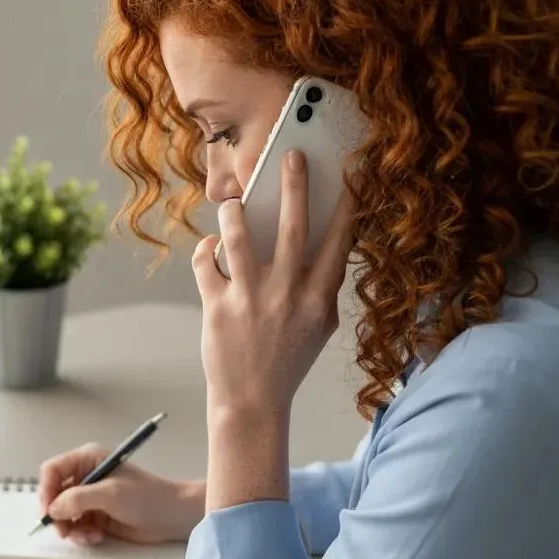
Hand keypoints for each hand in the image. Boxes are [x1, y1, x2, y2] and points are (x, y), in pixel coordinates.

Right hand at [38, 443, 204, 544]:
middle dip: (57, 514)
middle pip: (54, 494)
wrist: (171, 517)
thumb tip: (53, 508)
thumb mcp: (110, 494)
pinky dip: (80, 534)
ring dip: (70, 528)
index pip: (53, 470)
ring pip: (62, 514)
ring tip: (88, 535)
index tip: (48, 511)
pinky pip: (75, 526)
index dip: (46, 490)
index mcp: (88, 459)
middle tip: (65, 530)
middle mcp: (86, 476)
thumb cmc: (148, 497)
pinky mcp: (95, 515)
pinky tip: (96, 537)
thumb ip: (79, 499)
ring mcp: (90, 497)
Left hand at [192, 149, 355, 421]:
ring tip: (234, 203)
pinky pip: (206, 261)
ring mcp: (250, 299)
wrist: (251, 403)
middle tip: (292, 155)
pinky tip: (210, 246)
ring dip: (234, 214)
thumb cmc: (287, 362)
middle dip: (293, 186)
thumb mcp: (319, 328)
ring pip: (238, 237)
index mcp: (318, 299)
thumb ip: (323, 289)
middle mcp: (287, 294)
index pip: (339, 243)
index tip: (353, 175)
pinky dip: (205, 249)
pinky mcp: (217, 306)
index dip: (348, 206)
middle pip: (292, 227)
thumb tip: (321, 246)